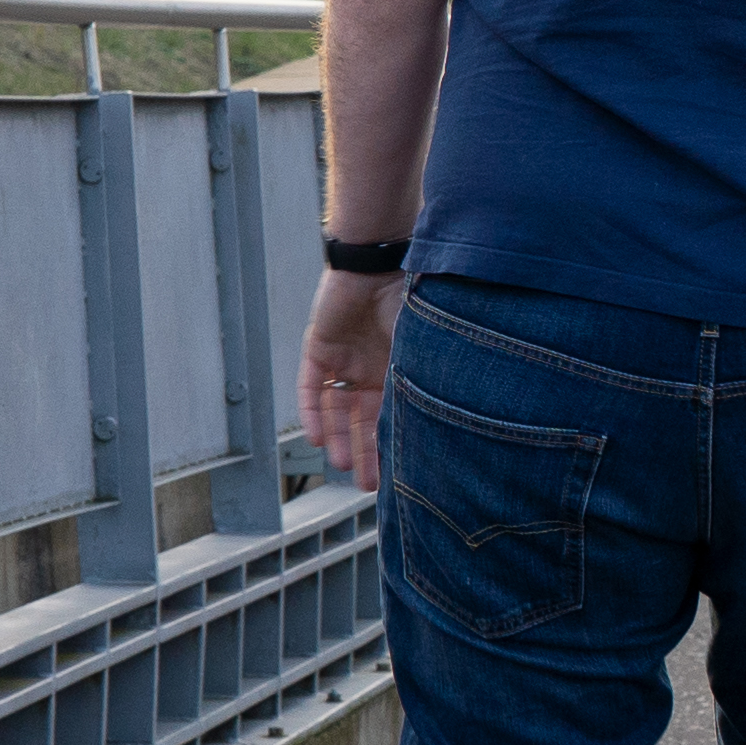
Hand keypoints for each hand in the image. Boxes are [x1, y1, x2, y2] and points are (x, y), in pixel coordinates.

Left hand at [298, 268, 400, 486]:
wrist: (378, 261)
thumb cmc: (408, 299)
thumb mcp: (418, 349)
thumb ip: (417, 383)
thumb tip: (434, 427)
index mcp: (397, 368)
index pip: (390, 415)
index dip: (391, 445)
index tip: (395, 475)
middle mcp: (369, 368)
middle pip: (362, 419)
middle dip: (365, 450)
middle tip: (367, 482)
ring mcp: (343, 359)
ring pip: (336, 408)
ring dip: (338, 436)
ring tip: (340, 462)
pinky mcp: (319, 348)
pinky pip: (312, 386)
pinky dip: (313, 411)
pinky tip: (316, 435)